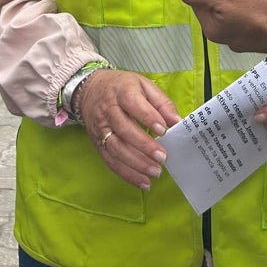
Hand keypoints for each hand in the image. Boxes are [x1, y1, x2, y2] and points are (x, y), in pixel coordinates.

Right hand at [77, 69, 179, 189]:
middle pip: (124, 129)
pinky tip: (143, 182)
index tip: (163, 130)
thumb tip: (177, 121)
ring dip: (136, 163)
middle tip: (162, 157)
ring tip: (155, 172)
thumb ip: (161, 102)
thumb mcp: (143, 84)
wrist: (89, 90)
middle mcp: (108, 110)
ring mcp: (101, 128)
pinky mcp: (97, 143)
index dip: (148, 117)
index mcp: (122, 92)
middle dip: (144, 146)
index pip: (133, 104)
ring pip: (116, 148)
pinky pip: (110, 161)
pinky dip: (126, 174)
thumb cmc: (121, 87)